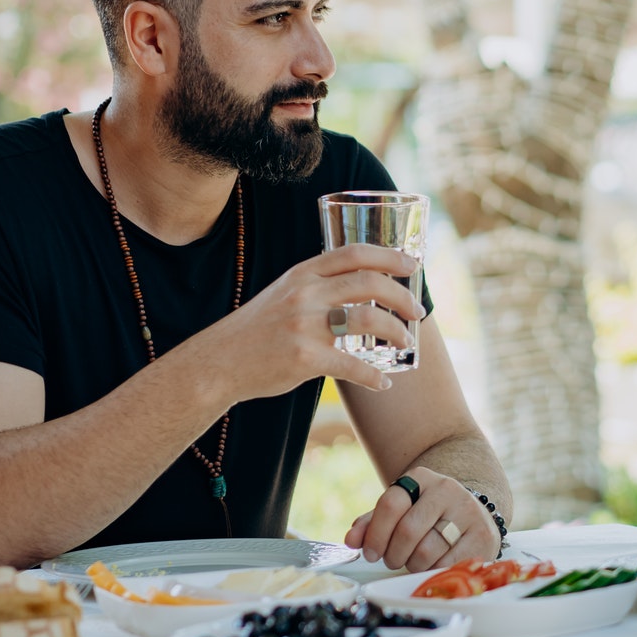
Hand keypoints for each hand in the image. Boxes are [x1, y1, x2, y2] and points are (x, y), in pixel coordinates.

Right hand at [207, 243, 423, 398]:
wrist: (219, 362)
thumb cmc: (256, 330)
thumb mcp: (283, 293)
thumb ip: (317, 286)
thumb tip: (360, 287)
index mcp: (303, 273)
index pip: (354, 253)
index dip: (389, 256)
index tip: (412, 264)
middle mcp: (306, 293)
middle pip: (369, 283)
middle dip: (401, 296)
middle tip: (417, 310)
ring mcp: (305, 326)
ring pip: (368, 320)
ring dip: (396, 331)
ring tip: (406, 342)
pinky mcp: (304, 359)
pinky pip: (352, 366)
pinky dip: (373, 376)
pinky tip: (383, 382)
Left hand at [344, 467, 498, 570]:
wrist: (473, 513)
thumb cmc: (428, 515)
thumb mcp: (401, 511)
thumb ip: (373, 523)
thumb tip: (351, 540)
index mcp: (421, 478)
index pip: (391, 504)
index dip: (375, 534)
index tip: (370, 552)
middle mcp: (447, 489)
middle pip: (407, 531)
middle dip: (393, 554)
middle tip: (392, 560)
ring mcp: (468, 511)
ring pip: (426, 551)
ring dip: (412, 565)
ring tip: (413, 562)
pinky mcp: (482, 536)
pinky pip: (447, 564)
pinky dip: (433, 572)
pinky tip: (433, 565)